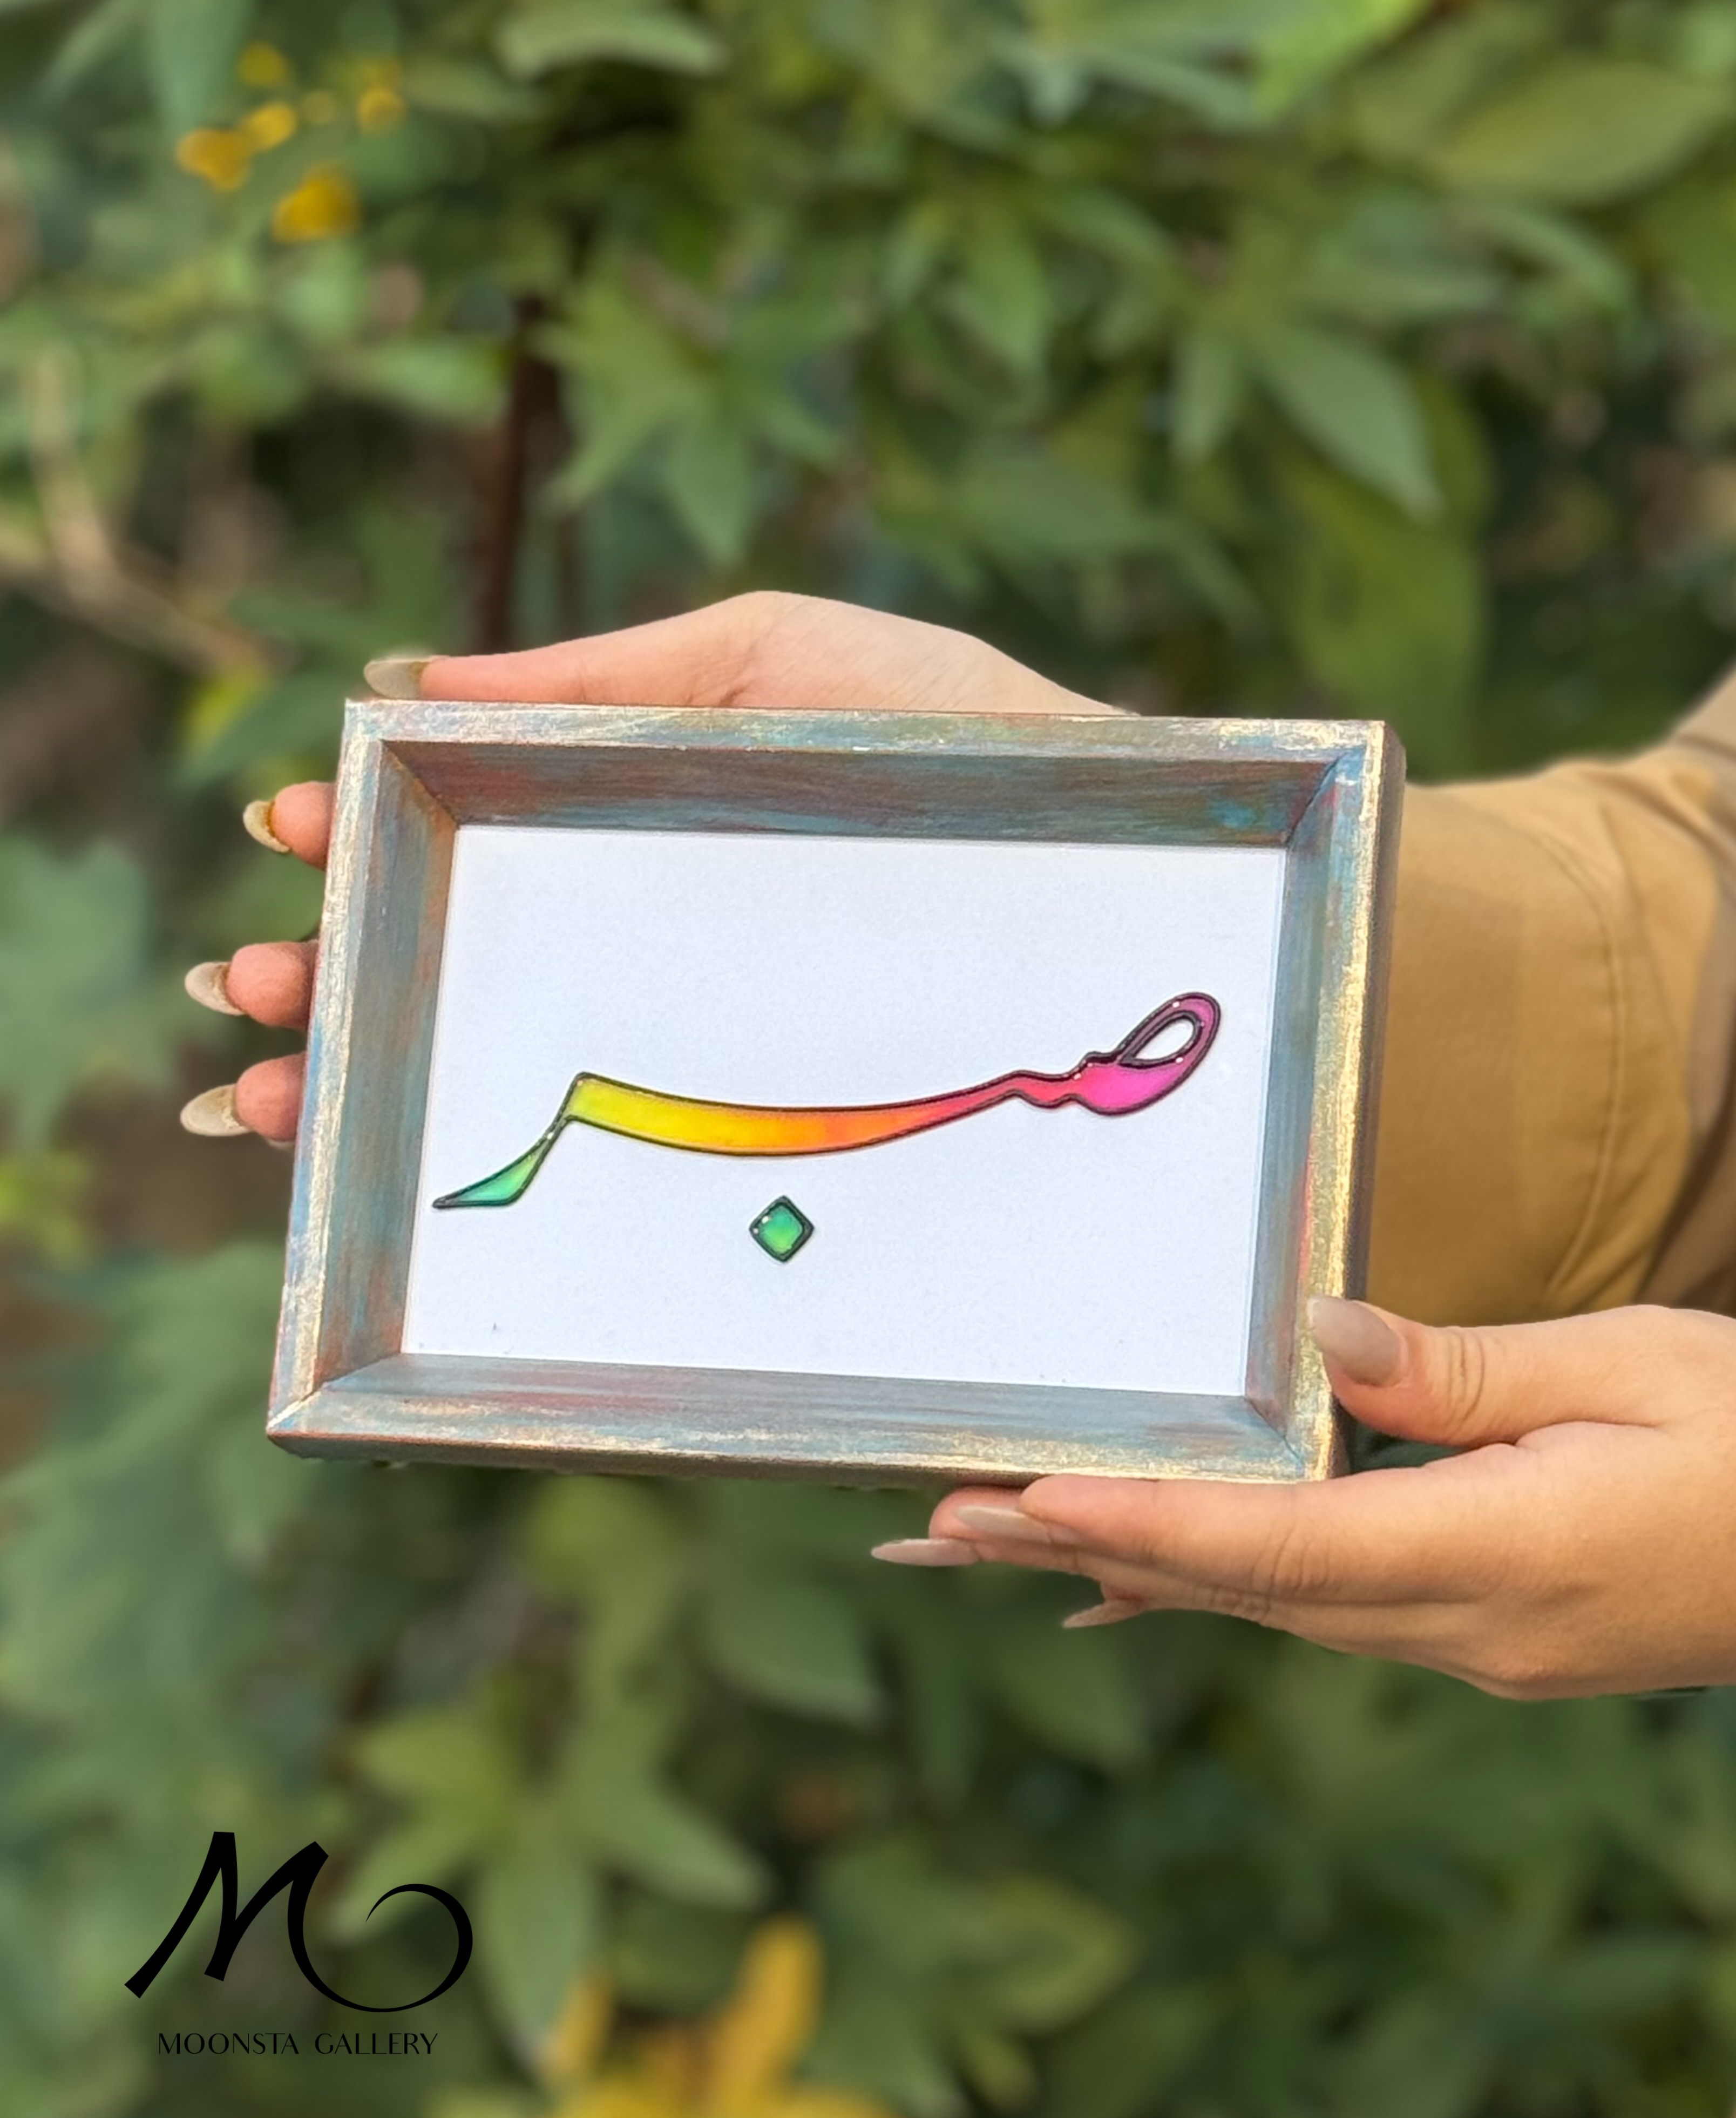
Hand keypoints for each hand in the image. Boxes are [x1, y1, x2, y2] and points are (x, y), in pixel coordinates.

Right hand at [179, 592, 1109, 1141]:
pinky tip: (412, 1195)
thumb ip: (604, 676)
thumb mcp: (779, 663)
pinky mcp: (771, 1160)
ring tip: (262, 1103)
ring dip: (368, 1095)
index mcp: (637, 838)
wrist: (1136, 873)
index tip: (285, 832)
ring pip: (502, 1089)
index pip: (464, 850)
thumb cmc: (973, 748)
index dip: (360, 845)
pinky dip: (499, 1194)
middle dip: (331, 984)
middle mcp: (653, 958)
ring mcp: (706, 1063)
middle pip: (458, 978)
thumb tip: (404, 683)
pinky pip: (611, 1185)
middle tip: (242, 993)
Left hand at [877, 1297, 1735, 1698]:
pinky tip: (1130, 1582)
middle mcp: (1472, 1626)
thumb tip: (1318, 1337)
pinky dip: (1214, 1585)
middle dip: (1088, 1551)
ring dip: (1130, 1567)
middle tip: (940, 1524)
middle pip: (1246, 1589)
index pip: (1292, 1549)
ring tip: (995, 1538)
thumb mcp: (1633, 1367)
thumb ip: (1465, 1368)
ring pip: (1268, 1606)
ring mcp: (1476, 1644)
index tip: (1033, 1499)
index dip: (1154, 1524)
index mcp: (1513, 1556)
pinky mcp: (1482, 1630)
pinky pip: (1315, 1611)